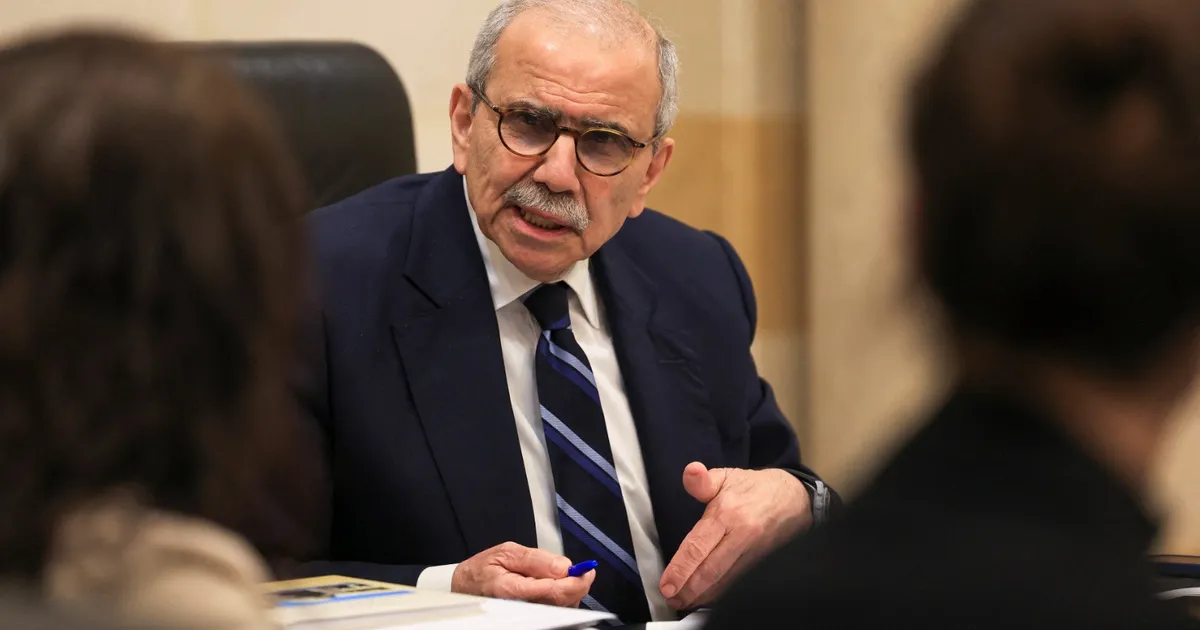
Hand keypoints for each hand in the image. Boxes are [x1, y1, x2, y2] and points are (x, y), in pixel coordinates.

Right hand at [451, 542, 594, 606]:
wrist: (465, 588)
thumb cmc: (482, 571)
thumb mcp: (506, 552)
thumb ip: (536, 559)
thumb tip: (563, 566)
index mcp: (511, 589)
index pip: (553, 591)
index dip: (575, 582)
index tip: (587, 572)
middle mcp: (520, 608)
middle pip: (561, 602)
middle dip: (575, 586)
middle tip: (580, 572)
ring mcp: (526, 616)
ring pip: (561, 608)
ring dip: (569, 592)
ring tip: (560, 578)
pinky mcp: (532, 619)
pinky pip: (555, 612)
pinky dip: (562, 599)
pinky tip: (556, 589)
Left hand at [659, 463, 810, 609]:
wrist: (795, 499)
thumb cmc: (755, 489)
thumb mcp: (727, 477)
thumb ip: (702, 480)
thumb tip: (691, 471)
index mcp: (728, 514)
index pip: (699, 546)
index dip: (681, 568)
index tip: (666, 584)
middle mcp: (742, 537)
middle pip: (711, 570)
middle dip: (688, 589)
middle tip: (671, 598)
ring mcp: (754, 553)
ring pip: (725, 581)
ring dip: (702, 596)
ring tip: (683, 602)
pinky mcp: (761, 564)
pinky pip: (738, 583)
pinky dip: (720, 594)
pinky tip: (706, 598)